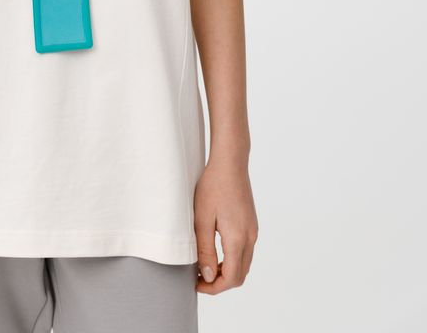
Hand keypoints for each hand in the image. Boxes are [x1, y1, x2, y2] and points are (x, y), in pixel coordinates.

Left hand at [193, 156, 258, 293]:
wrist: (230, 162)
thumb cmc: (213, 186)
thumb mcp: (202, 219)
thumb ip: (205, 250)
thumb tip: (208, 276)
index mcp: (238, 239)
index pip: (231, 278)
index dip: (213, 288)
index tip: (196, 284)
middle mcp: (250, 238)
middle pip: (240, 275)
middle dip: (220, 283)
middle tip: (199, 278)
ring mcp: (253, 231)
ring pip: (243, 264)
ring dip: (226, 271)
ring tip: (204, 265)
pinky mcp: (251, 224)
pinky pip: (245, 251)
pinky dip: (232, 259)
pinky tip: (215, 251)